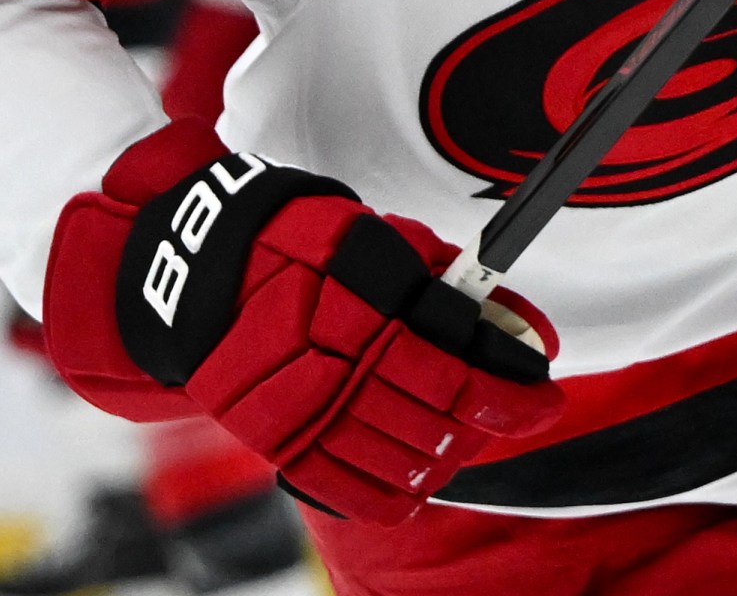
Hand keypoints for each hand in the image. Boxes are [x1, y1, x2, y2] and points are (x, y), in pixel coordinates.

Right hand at [42, 120, 562, 524]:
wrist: (196, 275)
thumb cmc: (295, 244)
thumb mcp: (375, 238)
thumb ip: (447, 283)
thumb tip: (521, 328)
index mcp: (358, 307)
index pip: (456, 374)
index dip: (513, 393)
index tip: (540, 394)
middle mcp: (331, 367)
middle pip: (440, 425)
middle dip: (489, 421)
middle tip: (506, 407)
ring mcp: (305, 415)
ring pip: (410, 465)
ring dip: (450, 451)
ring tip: (455, 427)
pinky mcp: (284, 448)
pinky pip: (365, 497)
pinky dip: (404, 491)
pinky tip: (416, 467)